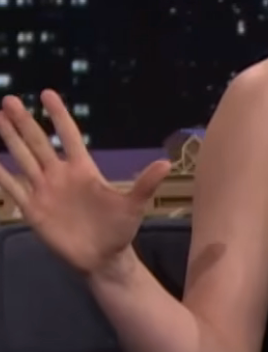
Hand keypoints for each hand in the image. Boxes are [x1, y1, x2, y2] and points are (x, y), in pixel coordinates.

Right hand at [0, 91, 170, 277]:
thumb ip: (144, 184)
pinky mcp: (33, 209)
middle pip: (39, 142)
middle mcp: (60, 175)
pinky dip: (0, 175)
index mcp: (83, 169)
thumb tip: (166, 163)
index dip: (58, 115)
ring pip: (23, 159)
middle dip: (24, 122)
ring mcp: (44, 190)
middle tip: (9, 99)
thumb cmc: (120, 228)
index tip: (47, 93)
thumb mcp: (133, 205)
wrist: (103, 257)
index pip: (69, 136)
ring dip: (9, 139)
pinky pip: (12, 188)